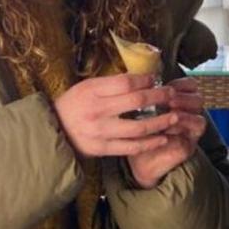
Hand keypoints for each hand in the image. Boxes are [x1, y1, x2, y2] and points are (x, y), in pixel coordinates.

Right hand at [53, 74, 178, 156]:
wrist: (53, 131)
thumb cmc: (73, 105)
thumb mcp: (87, 87)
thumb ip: (111, 84)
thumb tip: (142, 79)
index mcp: (91, 91)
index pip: (125, 83)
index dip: (145, 80)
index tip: (156, 80)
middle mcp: (96, 111)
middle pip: (136, 101)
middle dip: (159, 97)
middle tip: (172, 95)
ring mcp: (100, 132)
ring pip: (138, 128)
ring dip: (160, 122)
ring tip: (175, 117)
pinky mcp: (102, 149)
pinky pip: (131, 147)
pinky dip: (149, 143)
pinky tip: (163, 138)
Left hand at [127, 78, 207, 188]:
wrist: (138, 160)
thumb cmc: (137, 132)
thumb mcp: (138, 110)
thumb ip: (145, 96)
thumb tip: (144, 79)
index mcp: (179, 101)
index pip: (190, 85)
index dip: (181, 84)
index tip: (165, 85)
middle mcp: (188, 114)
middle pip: (198, 99)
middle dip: (184, 98)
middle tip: (169, 100)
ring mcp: (190, 131)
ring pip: (199, 117)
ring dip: (184, 113)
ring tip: (170, 112)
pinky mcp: (189, 146)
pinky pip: (192, 134)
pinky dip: (182, 129)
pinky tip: (168, 129)